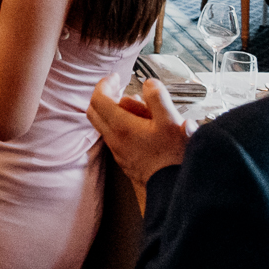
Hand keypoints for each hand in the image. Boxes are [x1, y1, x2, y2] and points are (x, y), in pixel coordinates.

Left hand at [88, 75, 190, 200]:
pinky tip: (144, 126)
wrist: (172, 191)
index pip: (99, 98)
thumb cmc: (173, 159)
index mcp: (121, 126)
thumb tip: (148, 84)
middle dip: (106, 95)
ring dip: (117, 110)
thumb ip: (158, 98)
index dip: (105, 83)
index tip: (115, 77)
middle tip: (120, 87)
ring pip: (105, 124)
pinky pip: (116, 136)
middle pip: (95, 111)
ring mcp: (118, 150)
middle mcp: (115, 139)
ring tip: (142, 107)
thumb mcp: (171, 122)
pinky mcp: (125, 159)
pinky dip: (123, 124)